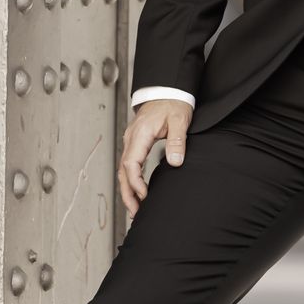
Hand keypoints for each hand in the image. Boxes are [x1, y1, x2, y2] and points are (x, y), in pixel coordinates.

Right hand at [119, 98, 193, 217]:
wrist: (167, 90)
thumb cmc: (173, 103)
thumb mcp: (179, 120)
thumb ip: (177, 142)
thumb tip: (175, 162)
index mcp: (140, 134)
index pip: (131, 163)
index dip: (136, 183)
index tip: (144, 196)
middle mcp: (131, 138)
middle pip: (123, 171)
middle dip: (127, 193)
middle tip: (135, 213)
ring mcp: (131, 141)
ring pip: (124, 170)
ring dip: (128, 190)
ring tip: (135, 209)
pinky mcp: (135, 143)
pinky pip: (129, 165)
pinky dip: (131, 180)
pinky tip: (137, 192)